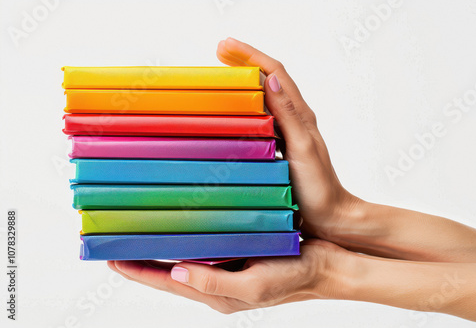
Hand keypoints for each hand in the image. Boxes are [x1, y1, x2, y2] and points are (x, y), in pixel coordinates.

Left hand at [108, 239, 351, 312]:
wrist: (327, 266)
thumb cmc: (295, 279)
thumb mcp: (254, 286)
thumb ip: (214, 284)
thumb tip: (175, 272)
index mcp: (216, 294)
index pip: (165, 283)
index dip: (137, 271)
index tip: (110, 258)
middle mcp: (216, 280)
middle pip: (170, 270)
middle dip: (145, 258)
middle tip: (121, 238)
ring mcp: (228, 266)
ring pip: (186, 255)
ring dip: (165, 244)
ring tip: (144, 228)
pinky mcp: (239, 252)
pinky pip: (207, 244)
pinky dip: (190, 235)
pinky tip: (185, 220)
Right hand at [217, 37, 361, 241]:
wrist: (332, 216)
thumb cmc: (319, 188)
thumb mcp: (302, 150)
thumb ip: (288, 116)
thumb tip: (269, 80)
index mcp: (300, 115)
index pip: (275, 73)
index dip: (250, 55)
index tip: (225, 45)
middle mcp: (295, 119)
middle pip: (269, 78)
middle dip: (245, 60)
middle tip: (219, 51)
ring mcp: (289, 132)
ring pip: (266, 96)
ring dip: (246, 79)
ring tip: (224, 71)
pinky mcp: (283, 146)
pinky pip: (264, 116)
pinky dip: (248, 104)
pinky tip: (236, 109)